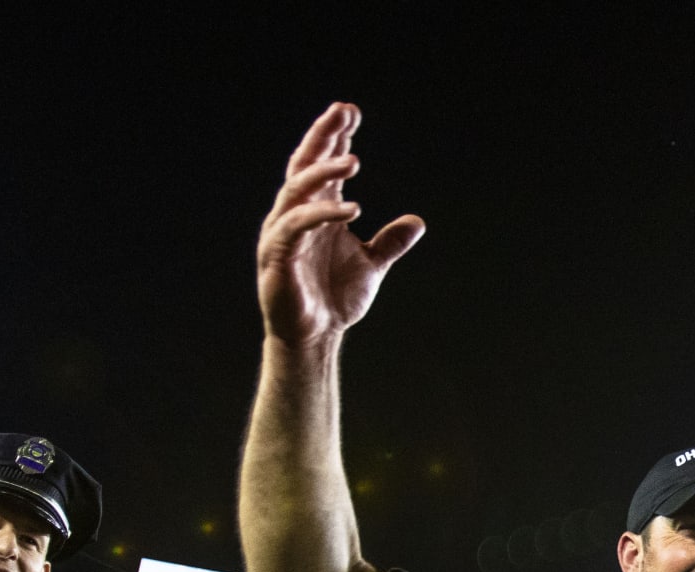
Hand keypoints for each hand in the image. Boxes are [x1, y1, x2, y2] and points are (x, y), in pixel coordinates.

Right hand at [258, 103, 425, 346]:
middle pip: (305, 164)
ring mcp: (284, 233)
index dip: (335, 139)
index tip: (351, 113)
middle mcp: (296, 215)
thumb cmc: (335, 299)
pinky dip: (322, 214)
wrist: (315, 337)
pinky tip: (351, 208)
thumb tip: (417, 222)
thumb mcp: (372, 265)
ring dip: (324, 172)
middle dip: (324, 137)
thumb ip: (390, 242)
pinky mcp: (278, 255)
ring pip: (297, 189)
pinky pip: (297, 225)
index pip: (323, 165)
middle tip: (343, 111)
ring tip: (353, 160)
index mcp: (316, 212)